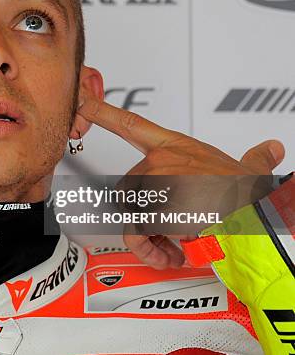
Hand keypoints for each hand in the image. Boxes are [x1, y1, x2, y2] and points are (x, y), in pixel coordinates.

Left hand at [76, 96, 284, 268]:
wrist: (255, 222)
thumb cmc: (247, 199)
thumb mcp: (249, 172)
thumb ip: (254, 160)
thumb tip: (271, 149)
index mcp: (177, 147)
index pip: (132, 124)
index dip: (103, 112)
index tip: (82, 102)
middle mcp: (161, 160)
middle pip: (128, 188)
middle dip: (146, 212)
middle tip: (172, 227)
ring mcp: (154, 182)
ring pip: (131, 213)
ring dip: (151, 234)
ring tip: (177, 240)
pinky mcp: (151, 207)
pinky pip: (134, 233)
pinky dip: (149, 250)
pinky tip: (171, 253)